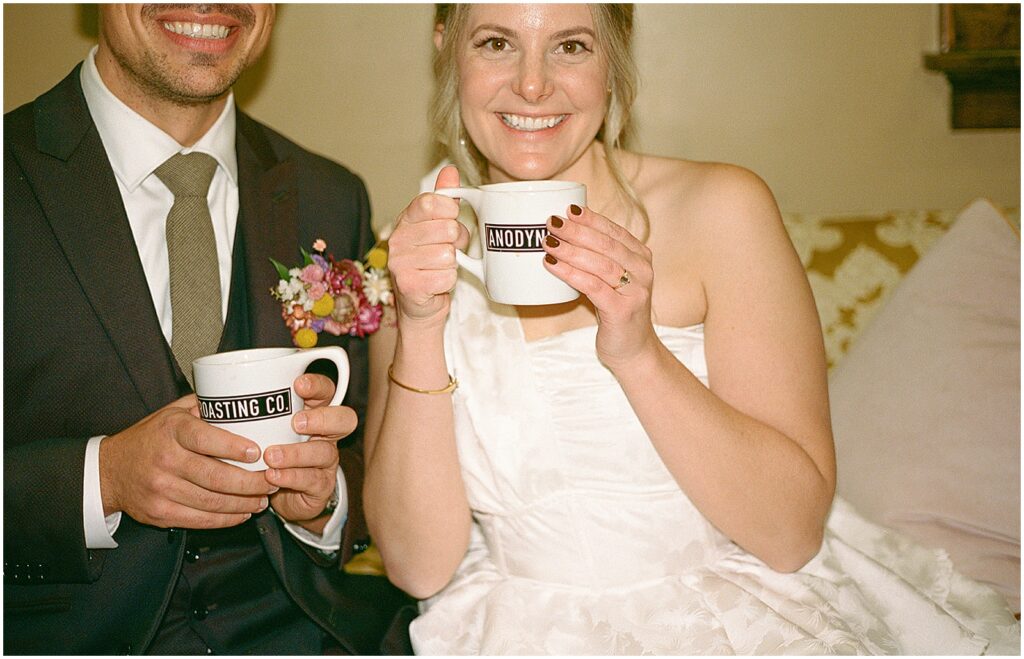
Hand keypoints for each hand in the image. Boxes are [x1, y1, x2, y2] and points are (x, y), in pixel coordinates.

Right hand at [100, 396, 276, 527]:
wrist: (110, 470)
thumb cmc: (150, 437)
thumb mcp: (172, 412)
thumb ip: (204, 406)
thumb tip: (243, 398)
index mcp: (171, 430)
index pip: (206, 439)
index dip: (234, 447)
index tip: (258, 452)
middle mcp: (165, 460)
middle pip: (215, 477)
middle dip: (251, 482)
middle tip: (272, 480)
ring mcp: (161, 489)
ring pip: (212, 502)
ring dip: (244, 503)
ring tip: (263, 498)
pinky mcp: (160, 513)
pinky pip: (200, 519)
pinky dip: (226, 519)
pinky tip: (242, 512)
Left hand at [264, 374, 355, 528]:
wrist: (277, 492)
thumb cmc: (268, 449)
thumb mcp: (261, 425)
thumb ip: (252, 408)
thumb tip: (221, 388)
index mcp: (313, 411)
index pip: (327, 390)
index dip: (318, 386)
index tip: (298, 385)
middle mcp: (326, 434)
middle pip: (344, 419)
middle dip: (322, 418)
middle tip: (295, 422)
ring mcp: (326, 460)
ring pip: (324, 452)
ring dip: (297, 453)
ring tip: (270, 456)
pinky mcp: (321, 485)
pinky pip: (313, 480)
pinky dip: (291, 477)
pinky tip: (273, 476)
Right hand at [387, 165, 470, 329]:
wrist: (421, 304)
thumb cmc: (431, 262)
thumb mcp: (438, 226)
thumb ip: (444, 199)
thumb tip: (450, 171)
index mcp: (405, 219)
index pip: (431, 202)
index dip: (450, 211)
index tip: (451, 220)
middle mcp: (397, 239)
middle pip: (447, 229)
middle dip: (456, 242)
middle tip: (448, 250)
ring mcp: (399, 263)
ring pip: (448, 255)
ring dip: (452, 264)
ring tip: (441, 267)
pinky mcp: (408, 285)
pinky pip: (446, 276)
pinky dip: (448, 282)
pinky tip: (436, 283)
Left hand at [542, 204, 656, 369]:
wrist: (633, 350)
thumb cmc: (617, 311)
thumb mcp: (613, 281)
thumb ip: (598, 259)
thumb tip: (563, 235)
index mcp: (640, 258)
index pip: (614, 231)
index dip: (591, 219)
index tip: (568, 209)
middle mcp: (642, 271)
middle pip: (606, 244)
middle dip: (577, 231)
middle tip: (552, 222)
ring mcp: (634, 291)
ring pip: (600, 263)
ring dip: (571, 250)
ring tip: (548, 241)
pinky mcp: (622, 310)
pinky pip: (592, 286)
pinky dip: (570, 273)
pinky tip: (553, 264)